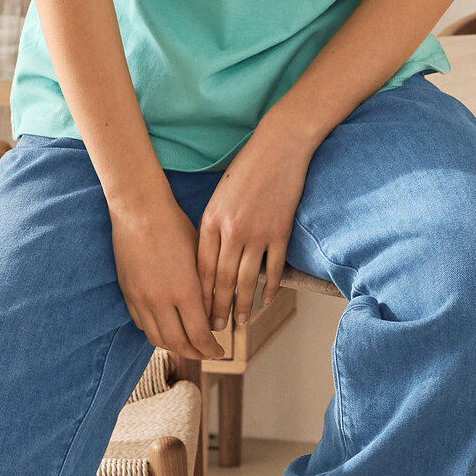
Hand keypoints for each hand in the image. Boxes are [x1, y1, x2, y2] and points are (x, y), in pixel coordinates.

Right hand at [110, 191, 222, 361]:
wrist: (139, 211)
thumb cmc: (175, 227)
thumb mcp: (200, 258)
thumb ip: (206, 291)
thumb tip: (212, 318)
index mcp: (184, 290)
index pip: (199, 336)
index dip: (212, 349)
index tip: (220, 351)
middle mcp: (160, 300)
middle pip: (178, 344)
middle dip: (196, 353)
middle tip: (207, 353)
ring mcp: (140, 299)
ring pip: (157, 338)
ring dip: (175, 346)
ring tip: (187, 344)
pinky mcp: (128, 294)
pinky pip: (142, 324)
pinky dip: (156, 331)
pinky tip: (167, 327)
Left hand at [196, 115, 312, 336]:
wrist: (278, 146)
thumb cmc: (246, 168)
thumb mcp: (219, 196)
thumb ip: (213, 226)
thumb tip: (210, 258)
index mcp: (210, 221)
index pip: (201, 268)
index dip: (198, 294)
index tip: (196, 312)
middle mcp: (230, 230)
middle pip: (221, 279)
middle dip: (216, 308)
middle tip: (214, 329)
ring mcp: (256, 232)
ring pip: (246, 278)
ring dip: (241, 304)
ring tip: (239, 323)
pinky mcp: (279, 231)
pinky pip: (273, 267)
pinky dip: (269, 287)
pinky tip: (265, 301)